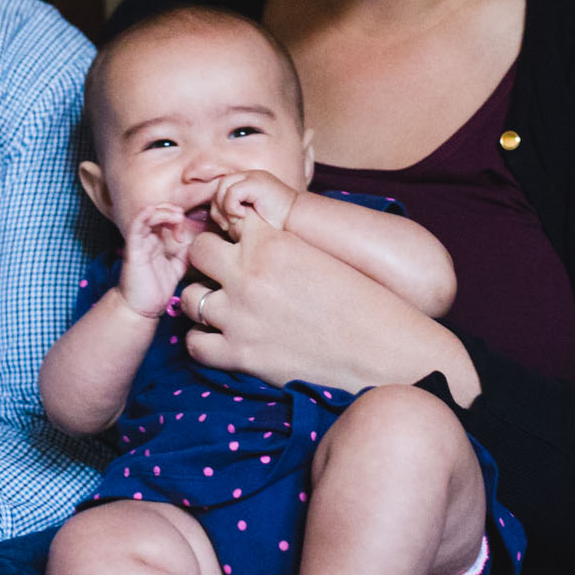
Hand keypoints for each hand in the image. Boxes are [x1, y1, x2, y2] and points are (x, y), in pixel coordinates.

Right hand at [118, 203, 195, 316]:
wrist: (141, 309)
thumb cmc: (155, 291)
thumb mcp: (176, 269)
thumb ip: (184, 256)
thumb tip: (194, 244)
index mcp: (156, 243)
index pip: (164, 220)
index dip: (176, 220)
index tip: (185, 232)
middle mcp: (147, 241)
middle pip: (156, 214)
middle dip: (170, 211)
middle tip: (181, 217)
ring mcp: (139, 244)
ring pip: (147, 217)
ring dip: (162, 212)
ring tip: (175, 216)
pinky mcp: (133, 251)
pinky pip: (135, 229)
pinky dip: (143, 216)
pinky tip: (152, 211)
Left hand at [182, 217, 478, 402]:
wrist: (386, 354)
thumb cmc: (368, 303)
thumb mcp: (325, 254)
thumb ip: (286, 242)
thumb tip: (259, 233)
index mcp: (273, 242)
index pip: (229, 218)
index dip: (234, 229)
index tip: (239, 240)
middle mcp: (248, 275)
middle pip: (198, 251)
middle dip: (208, 257)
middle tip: (222, 270)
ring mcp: (239, 317)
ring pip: (189, 297)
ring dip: (202, 298)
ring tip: (221, 305)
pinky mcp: (240, 356)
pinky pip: (194, 344)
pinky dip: (202, 340)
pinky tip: (220, 338)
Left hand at [210, 170, 300, 233]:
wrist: (297, 220)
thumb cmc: (276, 224)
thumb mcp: (250, 218)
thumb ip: (235, 214)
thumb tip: (217, 220)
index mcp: (247, 183)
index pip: (221, 191)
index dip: (218, 208)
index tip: (225, 225)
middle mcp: (249, 176)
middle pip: (219, 187)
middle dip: (218, 208)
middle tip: (226, 225)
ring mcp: (254, 176)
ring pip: (223, 187)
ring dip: (224, 207)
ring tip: (234, 221)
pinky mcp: (257, 182)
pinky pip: (232, 191)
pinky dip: (231, 206)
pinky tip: (242, 216)